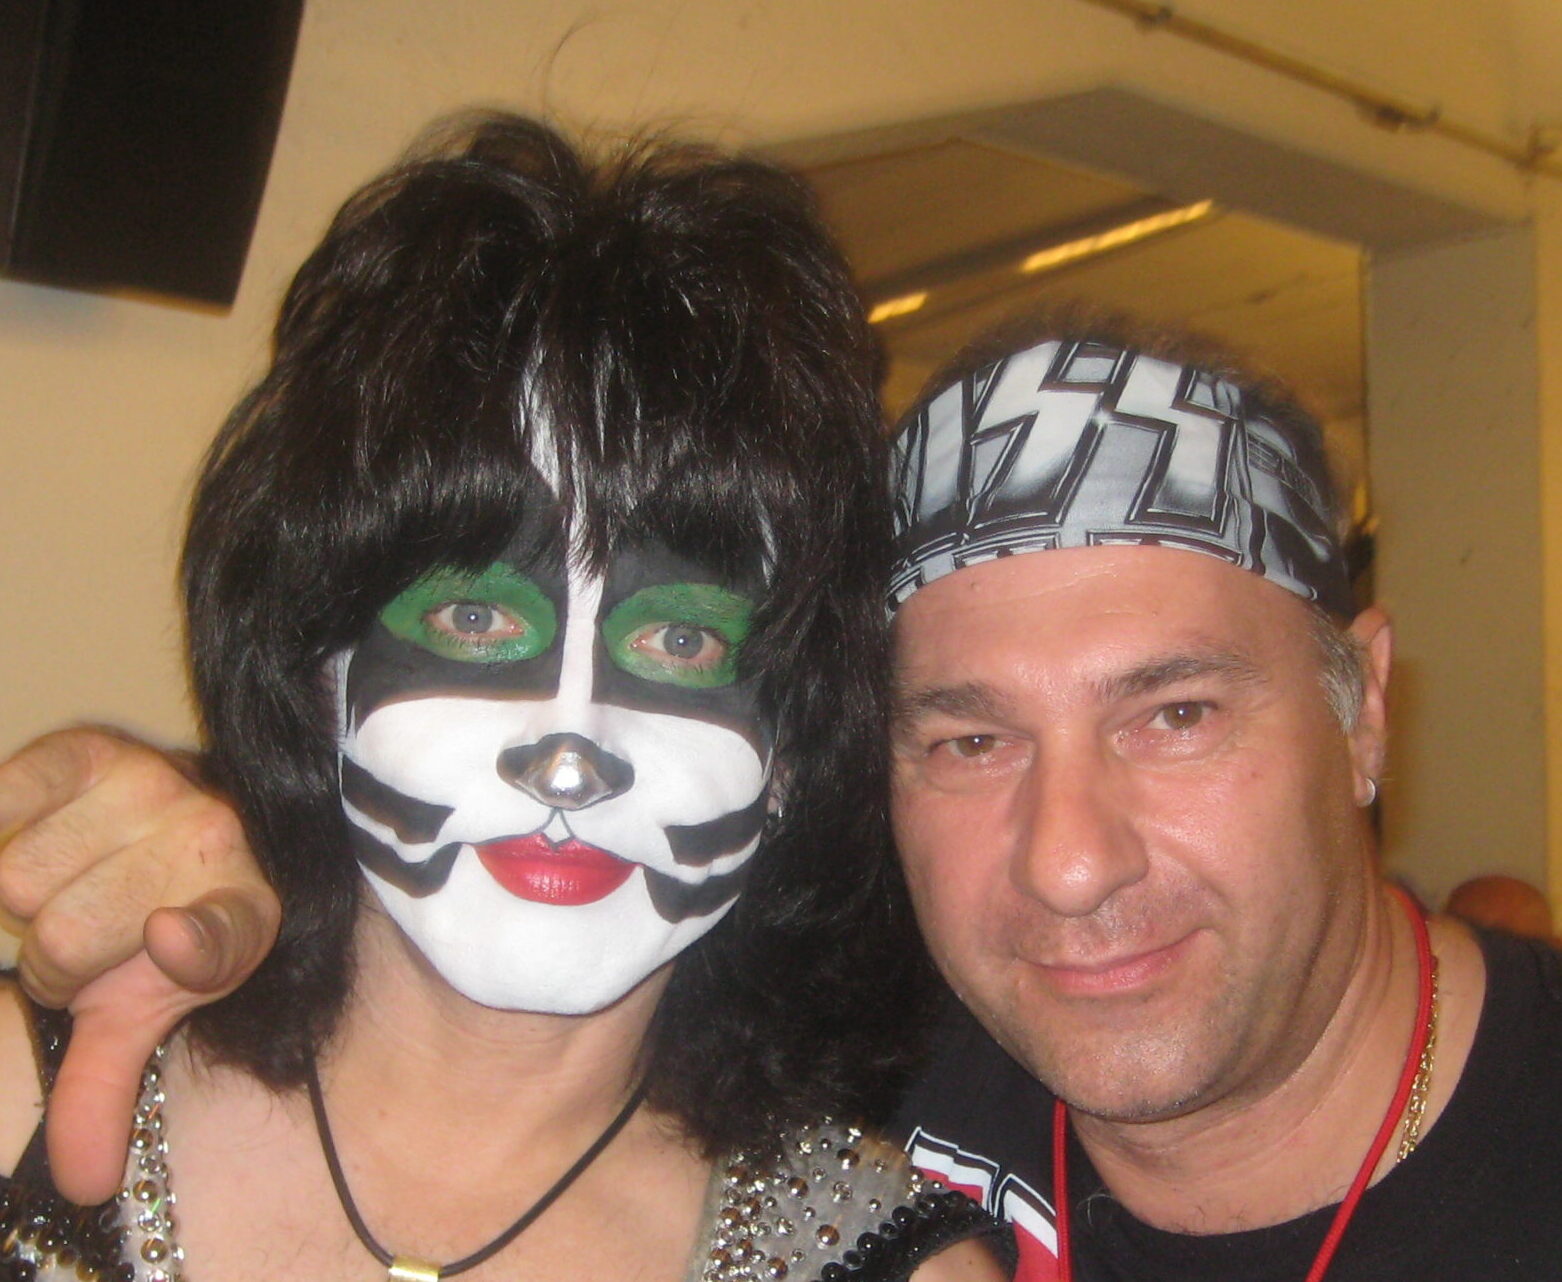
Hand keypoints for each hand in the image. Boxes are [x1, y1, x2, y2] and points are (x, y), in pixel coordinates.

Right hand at [0, 728, 279, 1202]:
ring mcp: (154, 784)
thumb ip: (109, 1086)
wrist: (196, 814)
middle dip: (55, 959)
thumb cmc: (167, 918)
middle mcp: (209, 840)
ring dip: (24, 899)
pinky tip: (37, 837)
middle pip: (58, 939)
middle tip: (87, 942)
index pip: (216, 935)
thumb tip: (82, 1185)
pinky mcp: (91, 747)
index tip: (169, 937)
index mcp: (242, 914)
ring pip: (14, 878)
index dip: (193, 941)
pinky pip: (0, 801)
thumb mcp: (150, 1004)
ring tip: (72, 886)